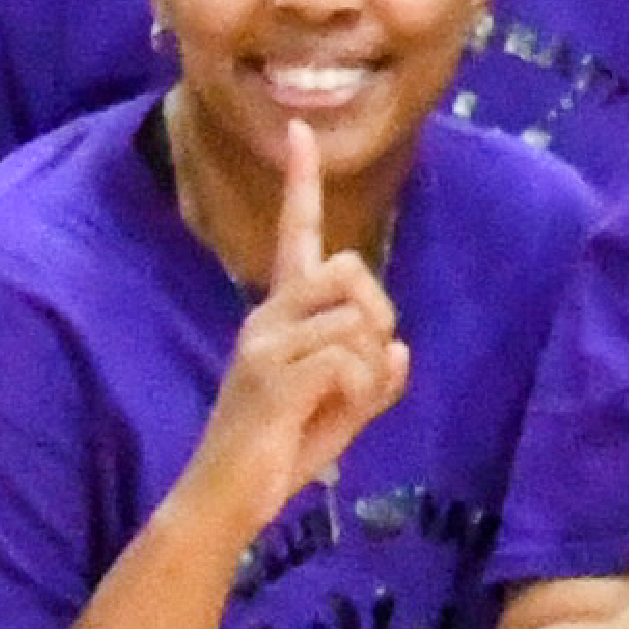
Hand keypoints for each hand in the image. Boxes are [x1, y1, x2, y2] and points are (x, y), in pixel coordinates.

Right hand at [179, 129, 407, 548]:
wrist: (231, 500)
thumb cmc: (285, 448)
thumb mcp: (346, 406)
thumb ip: (375, 373)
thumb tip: (397, 349)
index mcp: (280, 314)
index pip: (297, 235)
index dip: (302, 182)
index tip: (302, 129)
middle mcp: (266, 317)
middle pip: (353, 270)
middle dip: (377, 316)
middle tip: (359, 370)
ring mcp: (264, 344)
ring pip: (360, 321)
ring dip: (370, 369)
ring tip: (336, 404)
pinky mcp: (273, 376)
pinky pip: (353, 360)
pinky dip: (363, 393)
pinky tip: (332, 417)